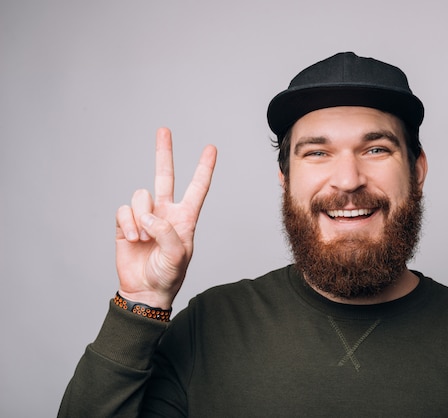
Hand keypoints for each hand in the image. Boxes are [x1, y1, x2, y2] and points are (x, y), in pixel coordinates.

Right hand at [115, 128, 216, 308]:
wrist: (145, 290)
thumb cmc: (168, 275)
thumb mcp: (177, 256)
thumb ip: (166, 232)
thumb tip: (148, 215)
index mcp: (185, 217)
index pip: (197, 188)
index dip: (204, 168)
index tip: (211, 148)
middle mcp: (165, 212)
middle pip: (165, 176)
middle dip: (164, 152)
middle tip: (164, 130)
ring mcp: (145, 216)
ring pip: (140, 195)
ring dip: (140, 217)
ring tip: (144, 238)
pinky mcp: (126, 223)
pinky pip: (124, 210)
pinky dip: (128, 223)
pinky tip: (133, 239)